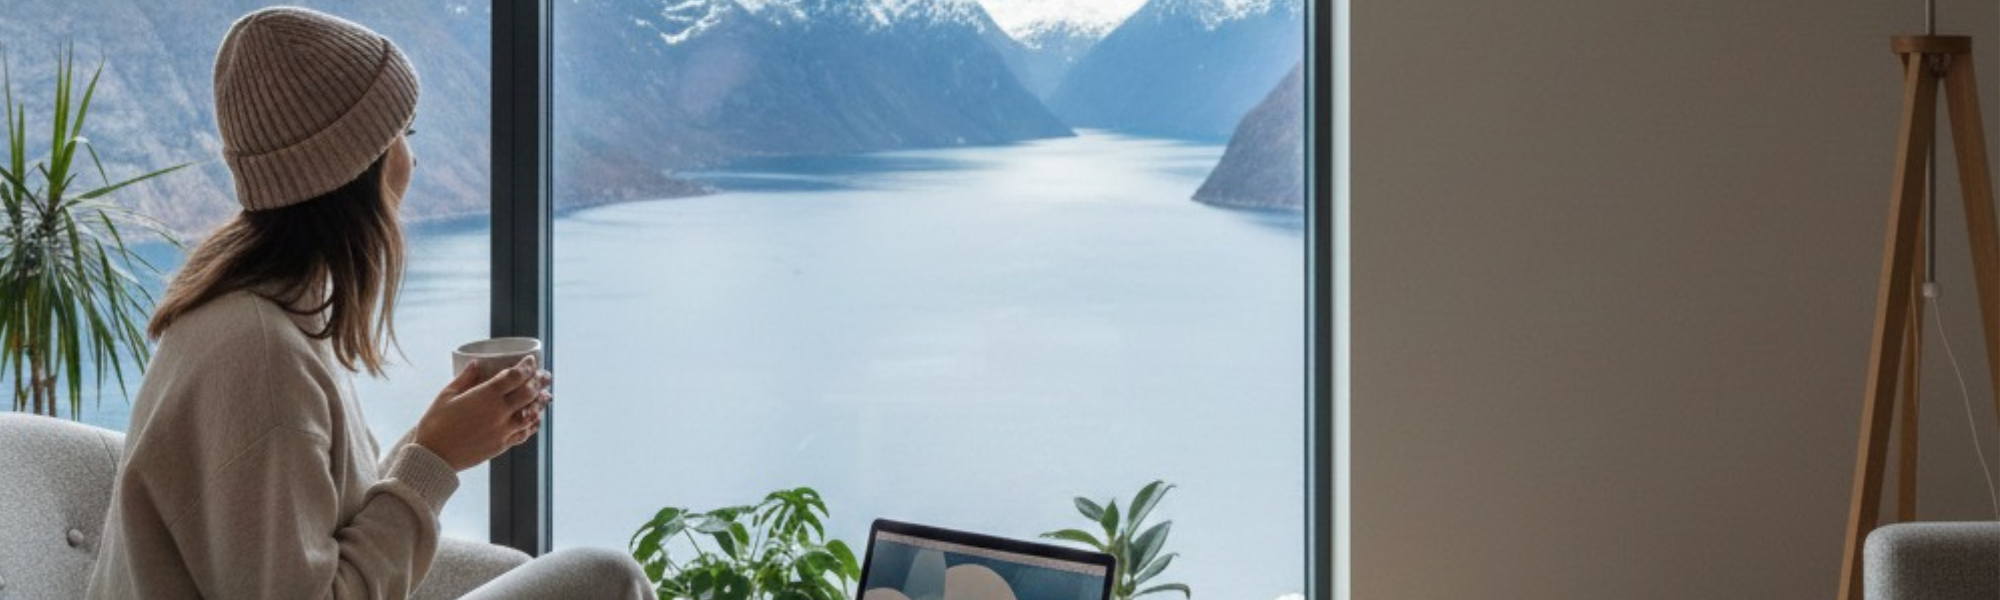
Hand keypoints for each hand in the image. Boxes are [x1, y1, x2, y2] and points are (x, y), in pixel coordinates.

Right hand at [413, 355, 553, 470]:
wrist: (434, 457)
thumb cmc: (435, 424)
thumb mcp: (446, 396)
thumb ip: (464, 378)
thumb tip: (477, 363)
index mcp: (485, 396)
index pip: (514, 376)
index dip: (526, 366)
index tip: (531, 360)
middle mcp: (499, 412)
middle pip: (528, 393)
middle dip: (539, 381)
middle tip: (545, 375)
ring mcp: (503, 430)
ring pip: (531, 413)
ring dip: (540, 403)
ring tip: (547, 395)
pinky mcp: (502, 445)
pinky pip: (524, 433)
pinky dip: (532, 424)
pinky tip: (536, 419)